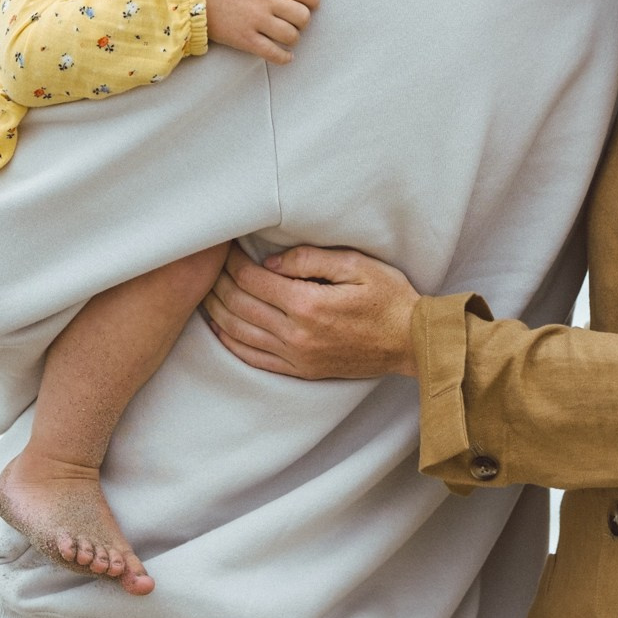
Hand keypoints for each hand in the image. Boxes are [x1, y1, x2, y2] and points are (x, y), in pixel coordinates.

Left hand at [202, 245, 420, 378]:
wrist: (411, 342)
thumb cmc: (389, 298)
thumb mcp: (356, 265)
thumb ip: (310, 259)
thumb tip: (271, 261)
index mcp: (308, 305)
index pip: (253, 280)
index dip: (234, 262)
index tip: (227, 247)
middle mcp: (297, 335)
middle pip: (240, 306)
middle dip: (220, 282)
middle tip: (211, 265)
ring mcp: (297, 357)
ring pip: (241, 333)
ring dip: (218, 311)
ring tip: (207, 292)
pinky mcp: (301, 371)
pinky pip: (255, 359)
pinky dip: (232, 343)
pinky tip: (221, 330)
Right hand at [203, 0, 319, 64]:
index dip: (313, 0)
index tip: (312, 4)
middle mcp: (265, 2)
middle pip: (301, 16)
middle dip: (304, 20)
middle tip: (297, 21)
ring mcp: (256, 22)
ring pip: (290, 35)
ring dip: (294, 38)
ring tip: (289, 36)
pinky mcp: (246, 40)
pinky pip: (272, 53)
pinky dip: (283, 58)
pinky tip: (286, 56)